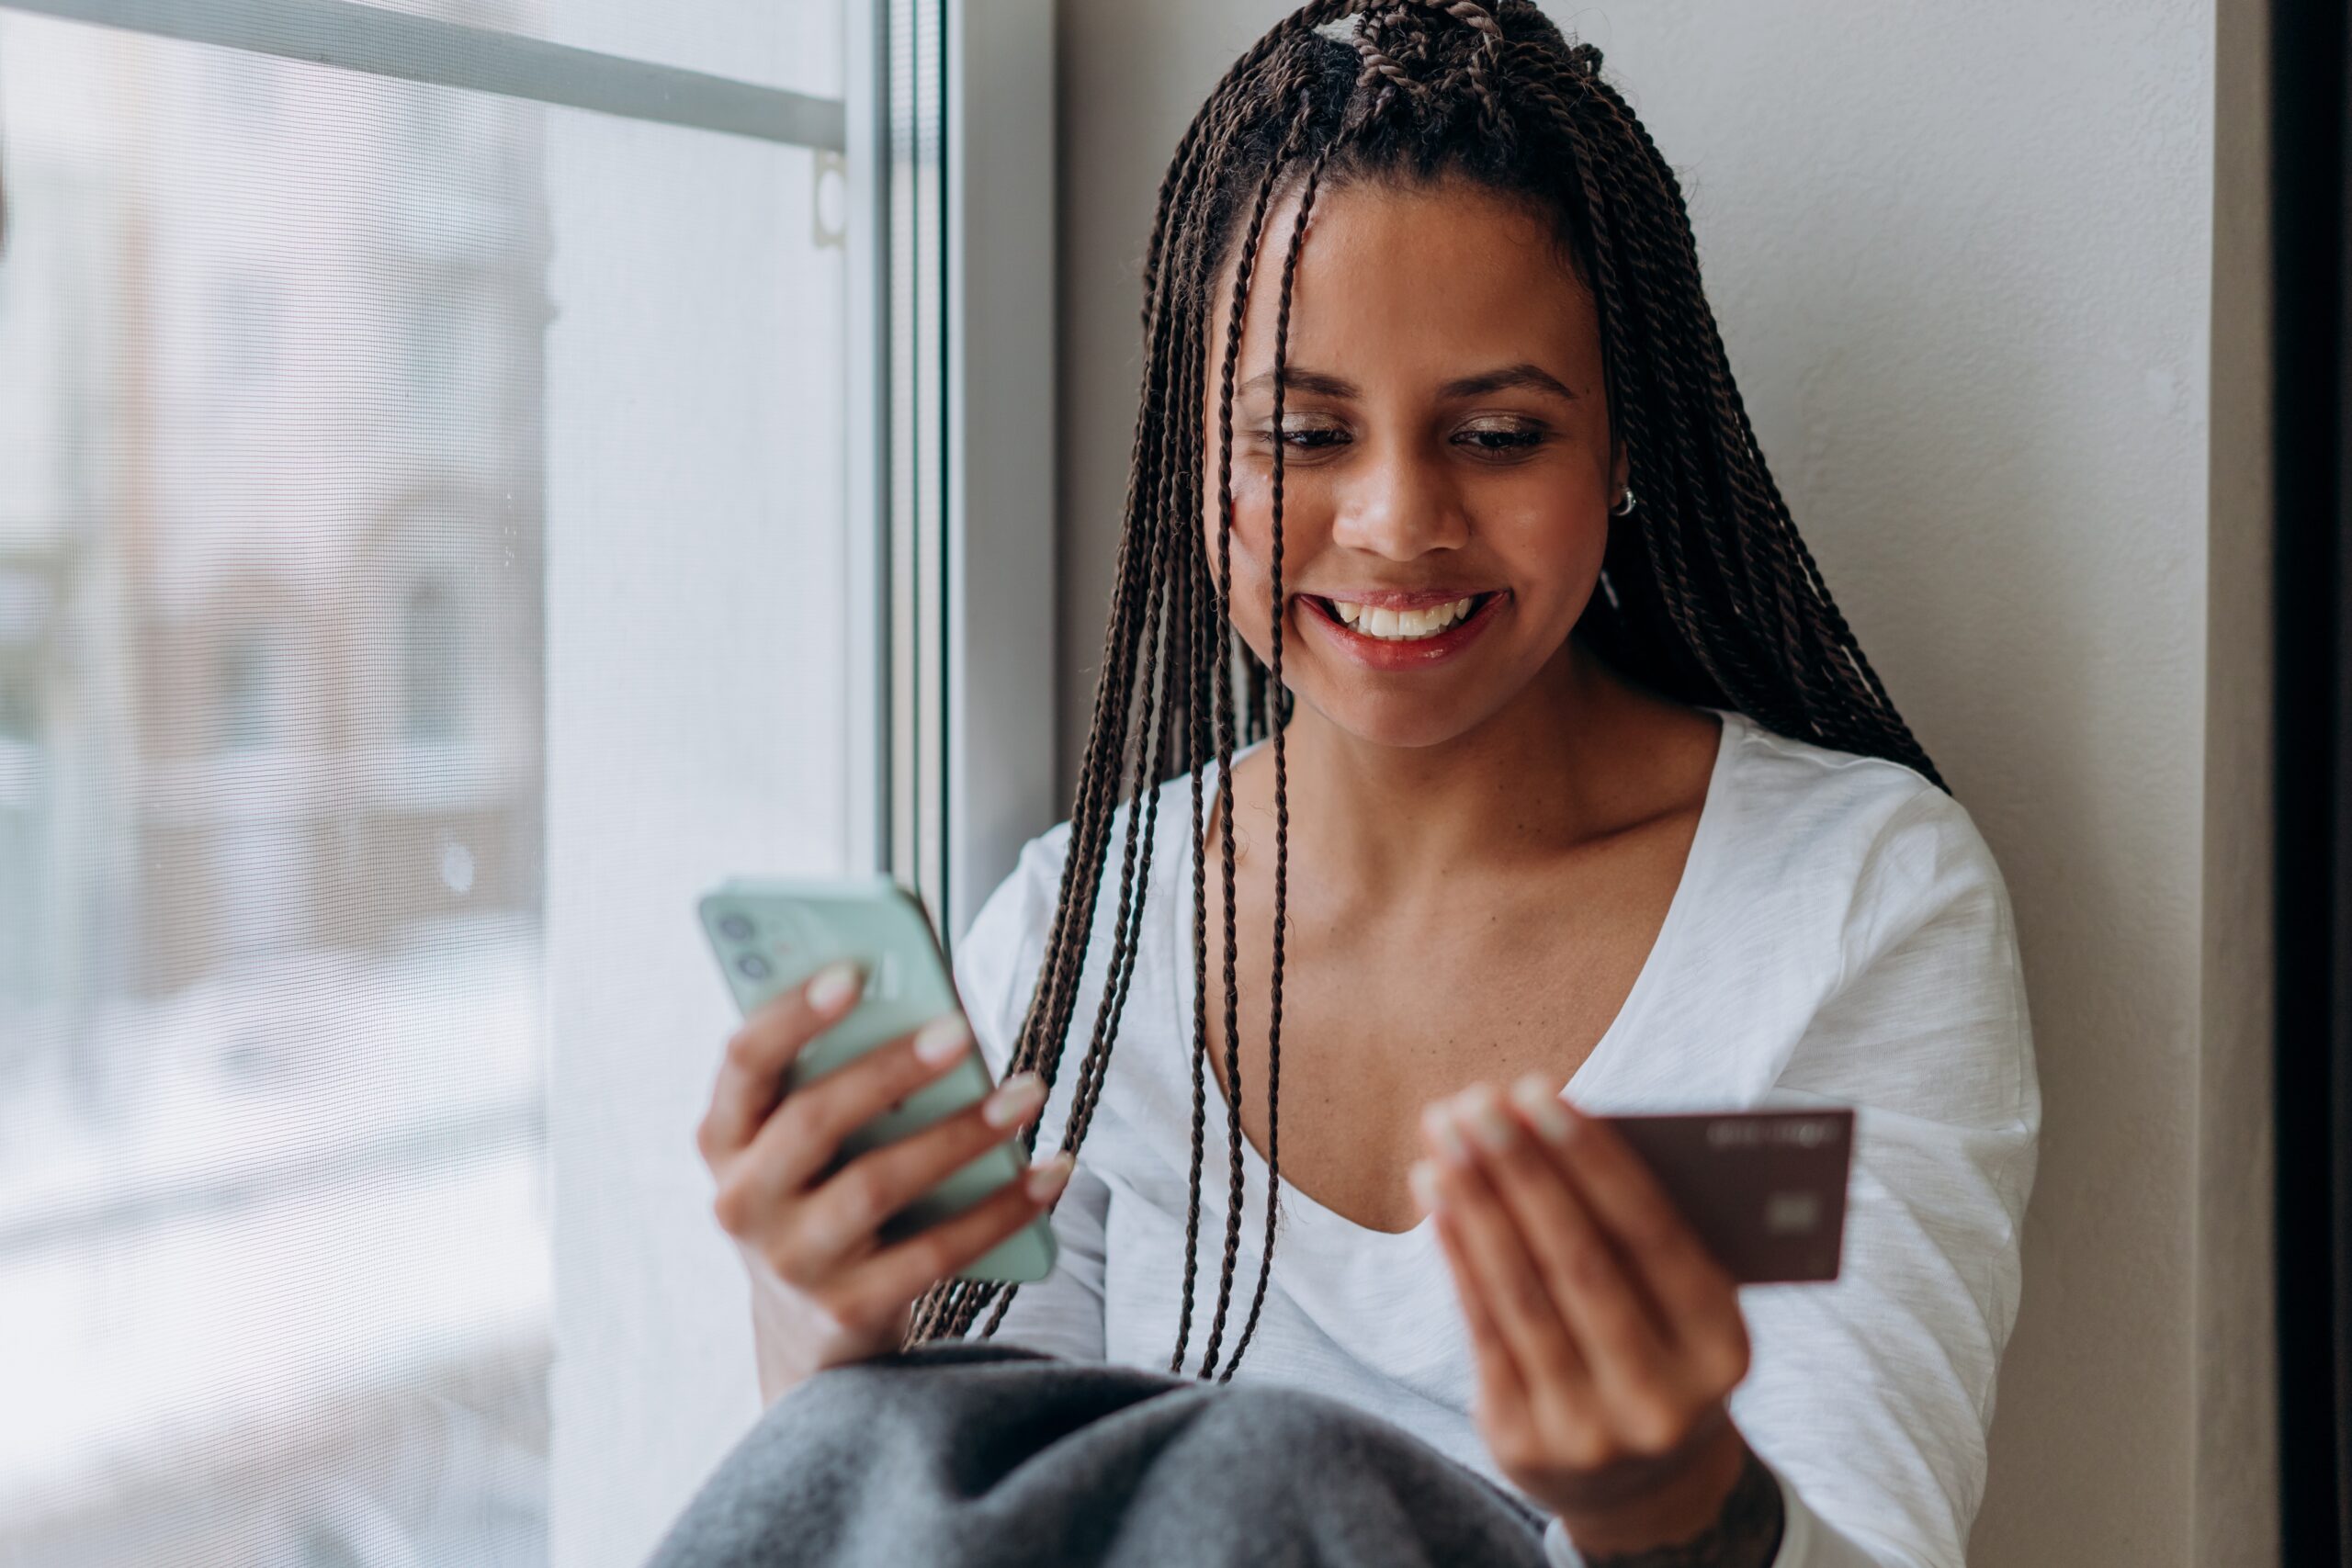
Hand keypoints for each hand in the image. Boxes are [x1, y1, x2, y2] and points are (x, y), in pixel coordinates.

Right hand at [695, 961, 1074, 1402]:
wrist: (810, 1326)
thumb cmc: (823, 1189)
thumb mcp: (803, 1140)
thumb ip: (837, 1077)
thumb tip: (931, 1012)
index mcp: (724, 1136)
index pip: (745, 1061)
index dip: (792, 1015)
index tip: (853, 972)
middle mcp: (742, 1201)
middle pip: (814, 1120)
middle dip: (892, 1069)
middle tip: (964, 1028)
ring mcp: (792, 1262)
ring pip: (878, 1186)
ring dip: (960, 1134)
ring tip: (1027, 1092)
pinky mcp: (847, 1309)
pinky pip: (936, 1253)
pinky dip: (1002, 1209)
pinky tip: (1050, 1172)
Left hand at [1411, 1077, 1781, 1559]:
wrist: (1644, 1485)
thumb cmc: (1658, 1344)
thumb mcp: (1681, 1301)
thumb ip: (1643, 1228)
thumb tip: (1551, 1126)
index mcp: (1721, 1346)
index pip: (1652, 1235)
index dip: (1591, 1159)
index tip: (1539, 1090)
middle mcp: (1662, 1396)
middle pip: (1579, 1263)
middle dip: (1520, 1172)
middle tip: (1474, 1101)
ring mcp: (1590, 1428)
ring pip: (1521, 1294)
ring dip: (1474, 1203)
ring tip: (1442, 1135)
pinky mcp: (1524, 1442)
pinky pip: (1483, 1329)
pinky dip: (1455, 1253)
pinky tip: (1434, 1194)